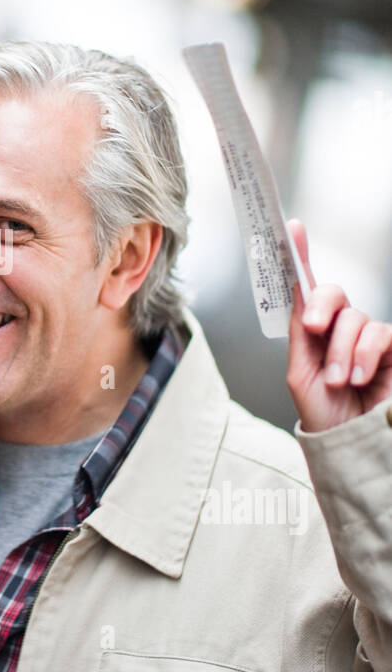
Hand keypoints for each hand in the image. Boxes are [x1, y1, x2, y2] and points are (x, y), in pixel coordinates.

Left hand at [286, 219, 391, 432]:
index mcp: (313, 330)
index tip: (292, 228)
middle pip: (333, 293)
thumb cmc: (323, 412)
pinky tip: (358, 377)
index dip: (301, 255)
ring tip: (338, 380)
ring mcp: (368, 336)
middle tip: (313, 329)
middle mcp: (341, 327)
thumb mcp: (301, 371)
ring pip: (355, 318)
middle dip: (321, 307)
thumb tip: (297, 289)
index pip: (308, 288)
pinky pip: (380, 333)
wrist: (348, 442)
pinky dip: (365, 355)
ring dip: (341, 351)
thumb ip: (300, 331)